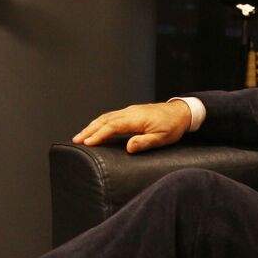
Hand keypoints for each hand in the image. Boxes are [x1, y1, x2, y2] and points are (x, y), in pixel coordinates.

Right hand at [73, 101, 191, 153]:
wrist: (181, 112)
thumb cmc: (173, 126)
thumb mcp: (162, 138)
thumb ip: (145, 142)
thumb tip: (128, 147)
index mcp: (136, 119)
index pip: (112, 126)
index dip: (98, 134)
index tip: (87, 142)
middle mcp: (130, 112)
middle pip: (104, 120)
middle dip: (89, 130)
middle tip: (76, 140)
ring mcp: (129, 111)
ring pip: (106, 117)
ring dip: (92, 125)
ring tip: (81, 136)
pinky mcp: (130, 112)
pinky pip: (111, 116)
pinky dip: (100, 122)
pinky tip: (95, 128)